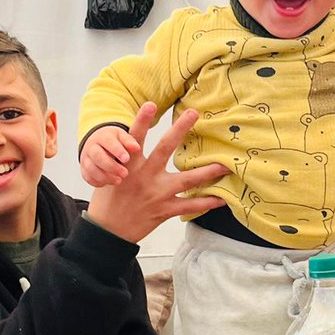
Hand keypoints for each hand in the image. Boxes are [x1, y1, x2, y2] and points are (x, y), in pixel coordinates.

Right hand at [80, 125, 140, 186]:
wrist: (98, 145)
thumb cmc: (115, 142)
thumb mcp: (122, 137)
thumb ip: (129, 142)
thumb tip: (136, 148)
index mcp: (103, 136)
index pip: (108, 142)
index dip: (117, 151)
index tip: (127, 159)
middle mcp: (92, 147)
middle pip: (97, 156)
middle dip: (111, 166)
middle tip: (125, 173)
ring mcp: (86, 159)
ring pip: (91, 168)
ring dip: (105, 176)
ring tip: (119, 180)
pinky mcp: (84, 170)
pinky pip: (88, 178)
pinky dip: (98, 182)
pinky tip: (109, 182)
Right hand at [86, 104, 227, 243]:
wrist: (108, 230)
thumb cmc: (110, 200)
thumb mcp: (112, 175)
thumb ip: (127, 160)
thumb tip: (134, 143)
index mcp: (129, 166)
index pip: (134, 138)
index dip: (141, 120)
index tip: (151, 104)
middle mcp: (144, 176)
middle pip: (164, 148)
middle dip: (180, 129)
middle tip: (194, 113)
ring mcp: (156, 194)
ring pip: (187, 180)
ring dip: (208, 172)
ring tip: (225, 165)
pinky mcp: (164, 210)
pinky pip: (189, 206)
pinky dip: (206, 203)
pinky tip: (221, 199)